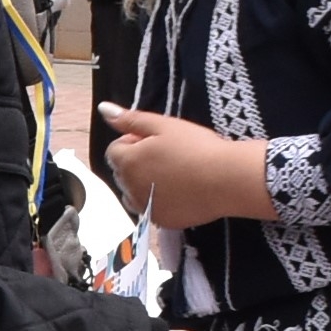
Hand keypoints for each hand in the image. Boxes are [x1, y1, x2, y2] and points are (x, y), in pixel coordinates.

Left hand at [100, 106, 269, 228]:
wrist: (226, 179)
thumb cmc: (196, 147)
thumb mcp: (163, 125)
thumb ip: (130, 119)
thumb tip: (104, 109)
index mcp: (126, 162)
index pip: (114, 150)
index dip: (134, 141)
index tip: (158, 140)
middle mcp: (128, 188)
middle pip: (123, 171)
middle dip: (137, 162)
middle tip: (169, 154)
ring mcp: (142, 207)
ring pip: (133, 192)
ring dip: (144, 182)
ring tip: (174, 173)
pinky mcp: (159, 221)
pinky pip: (149, 208)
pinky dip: (158, 200)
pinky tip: (180, 190)